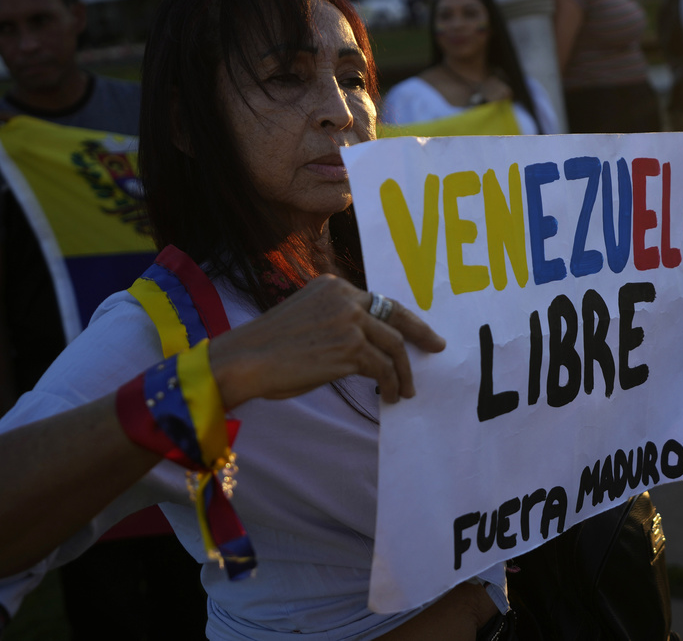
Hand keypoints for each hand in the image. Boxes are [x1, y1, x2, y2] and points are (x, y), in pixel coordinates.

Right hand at [209, 275, 445, 408]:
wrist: (245, 359)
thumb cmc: (269, 347)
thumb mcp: (306, 317)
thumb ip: (335, 319)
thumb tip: (367, 345)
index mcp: (334, 285)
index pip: (378, 300)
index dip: (402, 318)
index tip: (419, 330)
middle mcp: (344, 297)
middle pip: (396, 316)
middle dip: (420, 334)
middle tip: (437, 346)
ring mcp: (349, 321)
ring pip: (393, 346)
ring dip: (402, 372)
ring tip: (405, 390)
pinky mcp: (350, 348)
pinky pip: (383, 368)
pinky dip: (390, 384)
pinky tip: (388, 397)